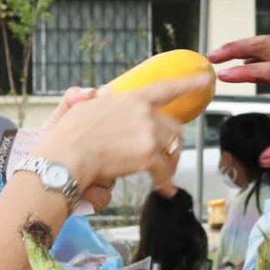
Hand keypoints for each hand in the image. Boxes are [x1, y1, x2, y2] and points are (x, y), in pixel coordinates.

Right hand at [35, 74, 206, 194]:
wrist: (67, 157)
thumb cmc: (68, 136)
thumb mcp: (82, 107)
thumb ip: (98, 100)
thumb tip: (103, 94)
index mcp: (132, 99)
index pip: (165, 88)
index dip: (187, 83)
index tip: (202, 80)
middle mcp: (145, 113)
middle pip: (172, 128)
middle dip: (172, 143)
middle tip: (168, 156)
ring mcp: (149, 134)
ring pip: (171, 149)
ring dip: (170, 163)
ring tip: (165, 175)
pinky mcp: (148, 156)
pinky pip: (164, 171)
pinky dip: (166, 182)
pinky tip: (165, 189)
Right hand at [209, 36, 269, 164]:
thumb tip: (263, 161)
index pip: (268, 70)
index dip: (243, 73)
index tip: (221, 77)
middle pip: (265, 44)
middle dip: (236, 46)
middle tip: (213, 56)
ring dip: (246, 46)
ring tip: (223, 57)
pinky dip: (260, 54)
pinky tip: (250, 66)